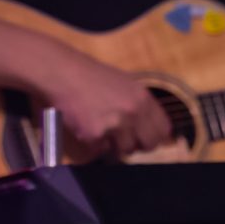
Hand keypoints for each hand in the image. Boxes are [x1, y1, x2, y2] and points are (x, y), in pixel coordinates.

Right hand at [41, 49, 174, 159]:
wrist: (61, 72)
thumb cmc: (90, 75)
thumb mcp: (123, 83)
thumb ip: (139, 104)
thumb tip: (149, 128)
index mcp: (143, 97)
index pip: (163, 129)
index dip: (154, 135)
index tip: (143, 136)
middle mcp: (133, 112)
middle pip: (149, 145)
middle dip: (137, 144)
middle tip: (122, 137)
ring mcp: (115, 125)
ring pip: (125, 150)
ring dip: (113, 144)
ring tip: (99, 126)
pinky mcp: (95, 135)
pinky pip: (100, 150)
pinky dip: (93, 142)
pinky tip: (85, 125)